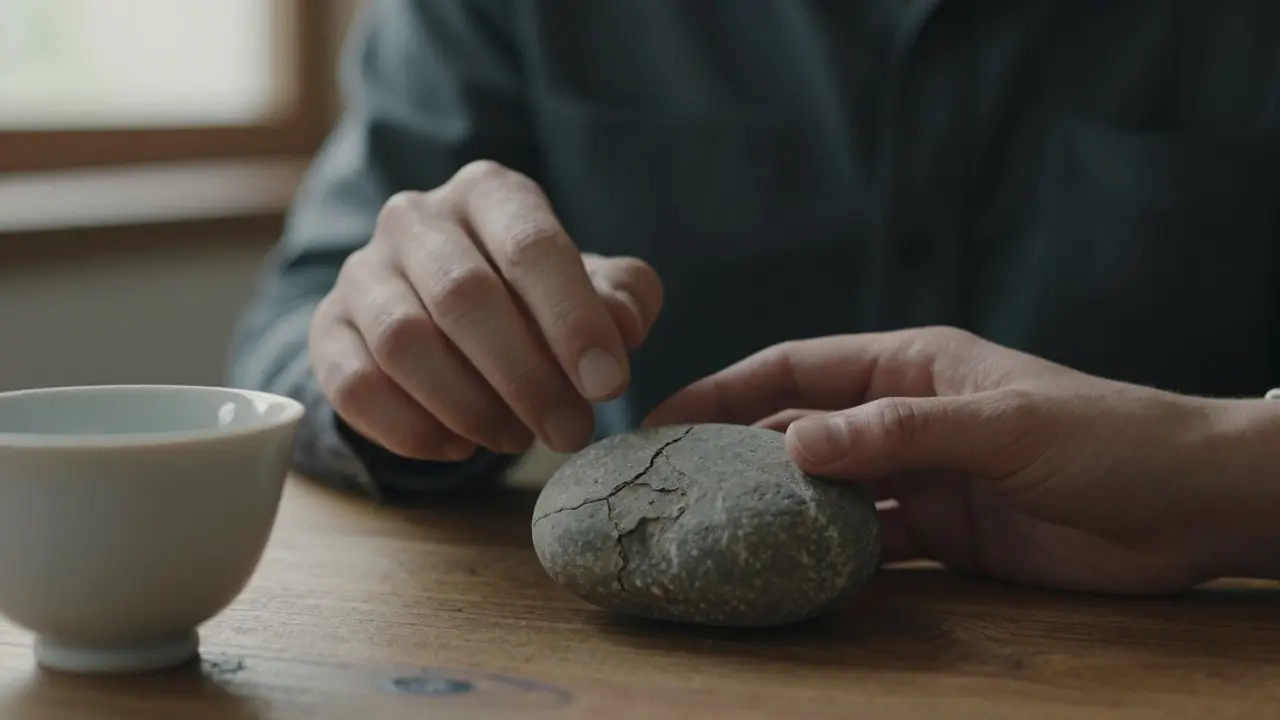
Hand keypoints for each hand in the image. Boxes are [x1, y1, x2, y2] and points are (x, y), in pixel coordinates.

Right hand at [309, 161, 662, 460]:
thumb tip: (624, 326)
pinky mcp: (327, 330)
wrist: (447, 313)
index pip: (532, 246)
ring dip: (469, 406)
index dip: (573, 320)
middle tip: (570, 432)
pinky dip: (411, 429)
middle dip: (526, 377)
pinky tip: (459, 448)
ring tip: (517, 439)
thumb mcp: (591, 287)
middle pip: (464, 296)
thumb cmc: (534, 296)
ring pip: (403, 343)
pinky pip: (354, 385)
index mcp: (490, 193)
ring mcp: (362, 272)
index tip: (608, 385)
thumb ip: (622, 297)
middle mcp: (416, 218)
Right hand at [645, 326, 1250, 594]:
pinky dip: (829, 558)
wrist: (1191, 507)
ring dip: (777, 509)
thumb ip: (900, 433)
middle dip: (735, 453)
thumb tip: (793, 444)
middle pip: (800, 431)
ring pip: (827, 491)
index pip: (798, 369)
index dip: (727, 389)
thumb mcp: (1003, 426)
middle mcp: (904, 418)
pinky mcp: (943, 536)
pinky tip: (791, 573)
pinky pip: (868, 544)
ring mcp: (921, 479)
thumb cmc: (1106, 439)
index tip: (663, 416)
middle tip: (670, 485)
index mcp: (911, 365)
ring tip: (712, 532)